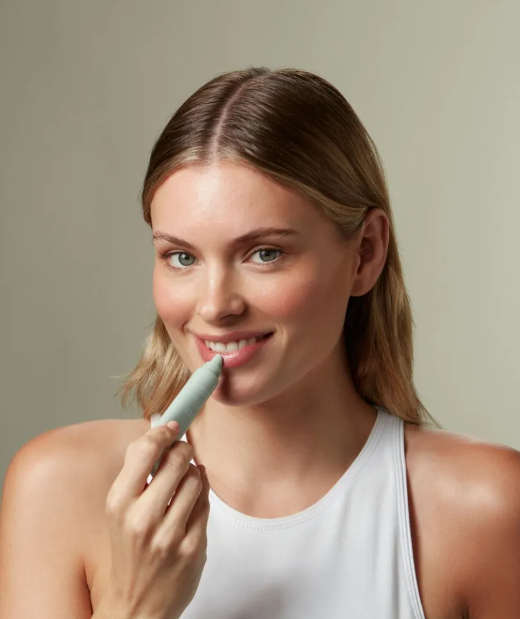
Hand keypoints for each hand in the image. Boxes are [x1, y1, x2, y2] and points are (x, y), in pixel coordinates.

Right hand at [97, 422, 209, 618]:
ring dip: (193, 475)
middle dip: (183, 450)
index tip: (171, 425)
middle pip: (177, 460)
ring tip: (184, 483)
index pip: (143, 451)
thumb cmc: (128, 553)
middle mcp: (142, 519)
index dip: (162, 432)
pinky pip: (206, 504)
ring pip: (196, 479)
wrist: (135, 607)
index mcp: (118, 505)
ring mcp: (169, 536)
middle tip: (182, 451)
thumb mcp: (119, 512)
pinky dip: (201, 497)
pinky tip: (191, 503)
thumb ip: (136, 473)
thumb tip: (156, 431)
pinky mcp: (192, 548)